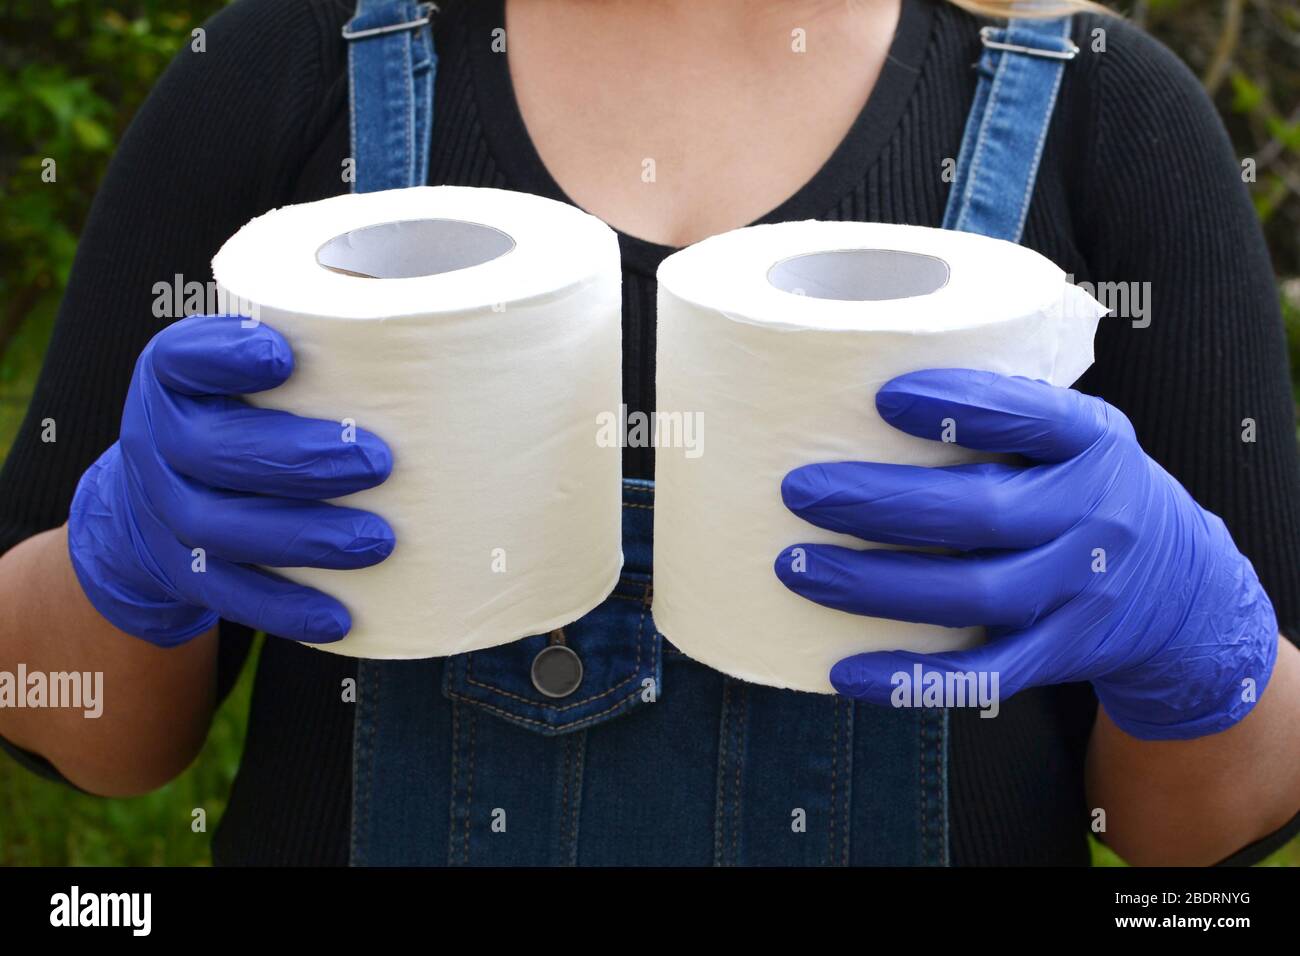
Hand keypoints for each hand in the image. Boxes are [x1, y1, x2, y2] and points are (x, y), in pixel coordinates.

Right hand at [68, 314, 394, 645]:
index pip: (182, 359)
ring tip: (378, 541)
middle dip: (297, 459)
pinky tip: (340, 617)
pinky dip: (285, 608)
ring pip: (219, 528)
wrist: (152, 499)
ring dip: (303, 536)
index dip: (224, 357)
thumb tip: (422, 340)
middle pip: (210, 451)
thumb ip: (312, 352)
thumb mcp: (248, 369)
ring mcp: (163, 510)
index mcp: (171, 377)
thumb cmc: (240, 412)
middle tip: (377, 463)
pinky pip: (229, 594)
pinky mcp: (183, 572)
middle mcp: (156, 440)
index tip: (282, 356)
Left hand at [775, 369, 1277, 739]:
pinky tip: (842, 669)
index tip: (882, 396)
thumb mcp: (1076, 432)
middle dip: (881, 503)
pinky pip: (981, 675)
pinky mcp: (1057, 655)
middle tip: (800, 490)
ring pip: (972, 596)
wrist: (1184, 587)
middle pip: (982, 514)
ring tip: (796, 565)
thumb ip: (1004, 409)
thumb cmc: (1087, 485)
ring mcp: (1078, 594)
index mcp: (1094, 442)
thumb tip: (862, 381)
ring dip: (875, 585)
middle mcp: (1093, 517)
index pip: (1032, 417)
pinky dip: (910, 679)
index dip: (959, 409)